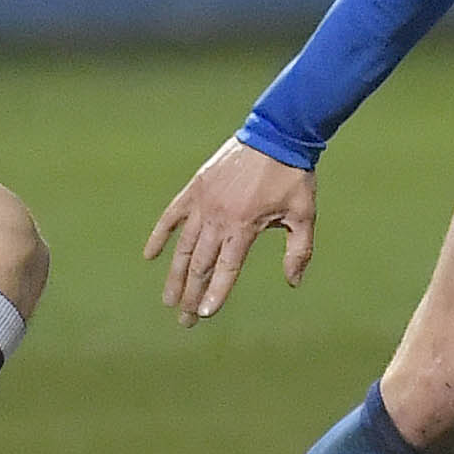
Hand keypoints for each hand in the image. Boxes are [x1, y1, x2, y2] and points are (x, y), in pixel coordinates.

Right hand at [144, 138, 315, 326]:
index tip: (204, 315)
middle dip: (192, 295)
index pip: (225, 270)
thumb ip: (298, 251)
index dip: (215, 294)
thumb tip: (293, 282)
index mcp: (244, 226)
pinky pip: (171, 215)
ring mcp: (203, 202)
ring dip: (175, 275)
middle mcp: (218, 217)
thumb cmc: (293, 176)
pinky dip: (160, 235)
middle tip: (185, 321)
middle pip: (200, 265)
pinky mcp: (195, 188)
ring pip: (183, 247)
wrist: (276, 133)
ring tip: (169, 300)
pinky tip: (150, 256)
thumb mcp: (304, 215)